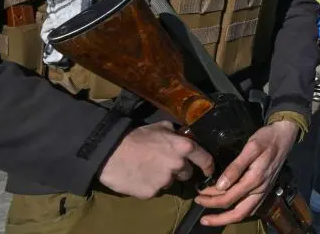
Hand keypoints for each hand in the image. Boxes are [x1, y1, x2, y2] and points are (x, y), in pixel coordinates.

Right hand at [99, 121, 214, 199]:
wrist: (111, 152)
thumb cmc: (136, 137)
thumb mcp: (161, 127)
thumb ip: (176, 133)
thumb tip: (183, 135)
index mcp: (183, 147)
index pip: (205, 159)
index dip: (208, 166)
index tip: (208, 170)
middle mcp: (178, 165)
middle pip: (187, 173)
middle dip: (179, 170)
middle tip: (163, 163)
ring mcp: (165, 181)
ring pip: (170, 182)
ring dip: (163, 177)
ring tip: (148, 168)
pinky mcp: (152, 193)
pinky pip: (155, 190)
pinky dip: (150, 185)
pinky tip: (139, 176)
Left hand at [196, 121, 298, 226]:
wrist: (285, 135)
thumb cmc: (267, 138)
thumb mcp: (251, 147)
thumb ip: (236, 167)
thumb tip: (220, 185)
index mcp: (255, 179)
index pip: (229, 198)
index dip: (212, 200)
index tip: (199, 196)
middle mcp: (260, 190)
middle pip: (238, 214)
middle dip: (218, 218)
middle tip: (202, 218)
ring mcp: (264, 191)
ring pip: (245, 213)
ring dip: (227, 217)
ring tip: (212, 216)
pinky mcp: (265, 189)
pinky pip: (251, 208)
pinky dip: (238, 212)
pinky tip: (230, 210)